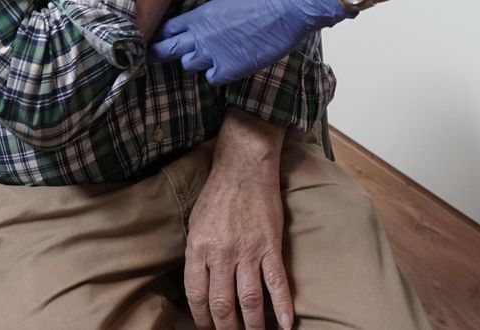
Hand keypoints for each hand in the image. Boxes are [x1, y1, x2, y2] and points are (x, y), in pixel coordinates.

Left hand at [151, 0, 349, 84]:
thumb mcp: (226, 3)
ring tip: (210, 57)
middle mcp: (200, 35)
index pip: (168, 28)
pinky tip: (227, 66)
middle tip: (152, 58)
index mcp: (199, 15)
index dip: (161, 36)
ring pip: (189, 65)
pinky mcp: (229, 69)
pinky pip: (211, 78)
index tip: (157, 40)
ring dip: (196, 62)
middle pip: (167, 49)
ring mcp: (213, 54)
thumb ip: (208, 18)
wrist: (285, 10)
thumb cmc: (261, 1)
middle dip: (159, 53)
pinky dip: (217, 75)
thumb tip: (202, 28)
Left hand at [185, 126, 292, 329]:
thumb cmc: (218, 194)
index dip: (201, 319)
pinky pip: (277, 282)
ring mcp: (247, 250)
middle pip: (222, 304)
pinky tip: (284, 325)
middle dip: (226, 329)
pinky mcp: (270, 245)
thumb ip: (197, 256)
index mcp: (198, 248)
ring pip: (249, 300)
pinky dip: (282, 306)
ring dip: (252, 325)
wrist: (244, 167)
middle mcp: (221, 253)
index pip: (196, 295)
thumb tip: (201, 287)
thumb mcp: (195, 224)